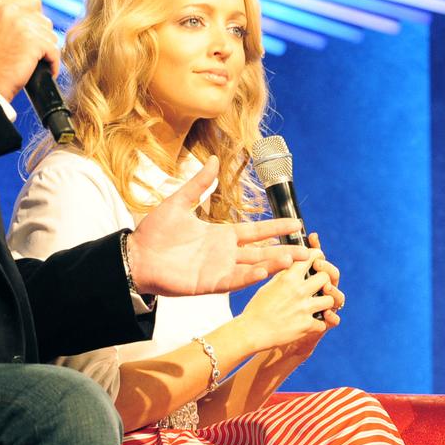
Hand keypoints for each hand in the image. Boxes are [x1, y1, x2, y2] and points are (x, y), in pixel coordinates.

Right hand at [0, 0, 58, 99]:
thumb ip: (6, 19)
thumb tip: (33, 17)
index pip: (31, 2)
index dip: (33, 20)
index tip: (30, 36)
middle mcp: (9, 9)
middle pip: (43, 18)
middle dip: (41, 35)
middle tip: (32, 52)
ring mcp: (22, 25)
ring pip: (50, 35)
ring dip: (46, 50)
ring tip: (34, 62)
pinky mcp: (34, 42)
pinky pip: (54, 51)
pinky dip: (52, 63)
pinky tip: (45, 70)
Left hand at [128, 156, 308, 295]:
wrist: (134, 255)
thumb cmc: (154, 232)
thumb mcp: (179, 201)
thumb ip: (200, 183)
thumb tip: (215, 160)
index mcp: (220, 235)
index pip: (256, 231)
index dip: (276, 227)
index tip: (297, 224)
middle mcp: (224, 253)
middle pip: (262, 251)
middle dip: (286, 250)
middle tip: (310, 250)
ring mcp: (218, 269)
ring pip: (253, 267)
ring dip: (274, 263)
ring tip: (295, 259)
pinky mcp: (208, 284)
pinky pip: (233, 281)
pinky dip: (249, 277)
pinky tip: (265, 271)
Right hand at [235, 250, 335, 352]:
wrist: (252, 332)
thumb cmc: (256, 308)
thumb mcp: (268, 286)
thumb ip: (284, 276)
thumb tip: (295, 266)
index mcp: (288, 277)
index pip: (311, 257)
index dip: (317, 256)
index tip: (318, 259)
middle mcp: (299, 291)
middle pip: (326, 277)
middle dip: (324, 280)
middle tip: (320, 285)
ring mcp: (305, 309)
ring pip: (331, 299)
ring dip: (326, 302)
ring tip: (319, 304)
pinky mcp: (307, 325)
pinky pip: (324, 322)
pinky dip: (318, 323)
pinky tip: (311, 322)